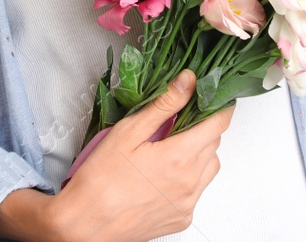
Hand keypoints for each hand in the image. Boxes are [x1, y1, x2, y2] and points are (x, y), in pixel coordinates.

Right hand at [43, 70, 232, 241]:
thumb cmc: (100, 180)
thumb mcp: (128, 132)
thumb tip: (187, 82)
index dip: (219, 106)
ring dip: (199, 153)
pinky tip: (163, 174)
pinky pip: (197, 191)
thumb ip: (163, 105)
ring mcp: (187, 204)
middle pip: (214, 144)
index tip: (211, 97)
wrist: (86, 224)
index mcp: (179, 158)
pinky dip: (189, 178)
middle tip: (178, 121)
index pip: (218, 124)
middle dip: (202, 128)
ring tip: (169, 148)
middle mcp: (189, 183)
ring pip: (209, 168)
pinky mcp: (182, 218)